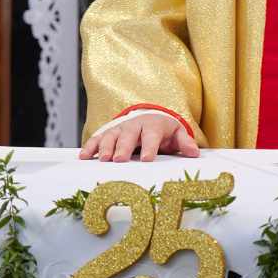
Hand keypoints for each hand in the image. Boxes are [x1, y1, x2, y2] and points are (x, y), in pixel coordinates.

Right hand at [80, 114, 199, 161]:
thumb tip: (194, 153)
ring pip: (110, 136)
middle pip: (128, 136)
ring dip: (105, 147)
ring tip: (103, 160)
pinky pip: (96, 139)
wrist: (147, 117)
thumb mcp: (175, 133)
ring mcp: (119, 129)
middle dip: (123, 147)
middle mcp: (134, 126)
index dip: (149, 147)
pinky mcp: (107, 133)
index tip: (146, 159)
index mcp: (152, 126)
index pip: (151, 136)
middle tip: (120, 160)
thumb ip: (184, 142)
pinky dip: (89, 147)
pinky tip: (83, 157)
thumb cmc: (162, 130)